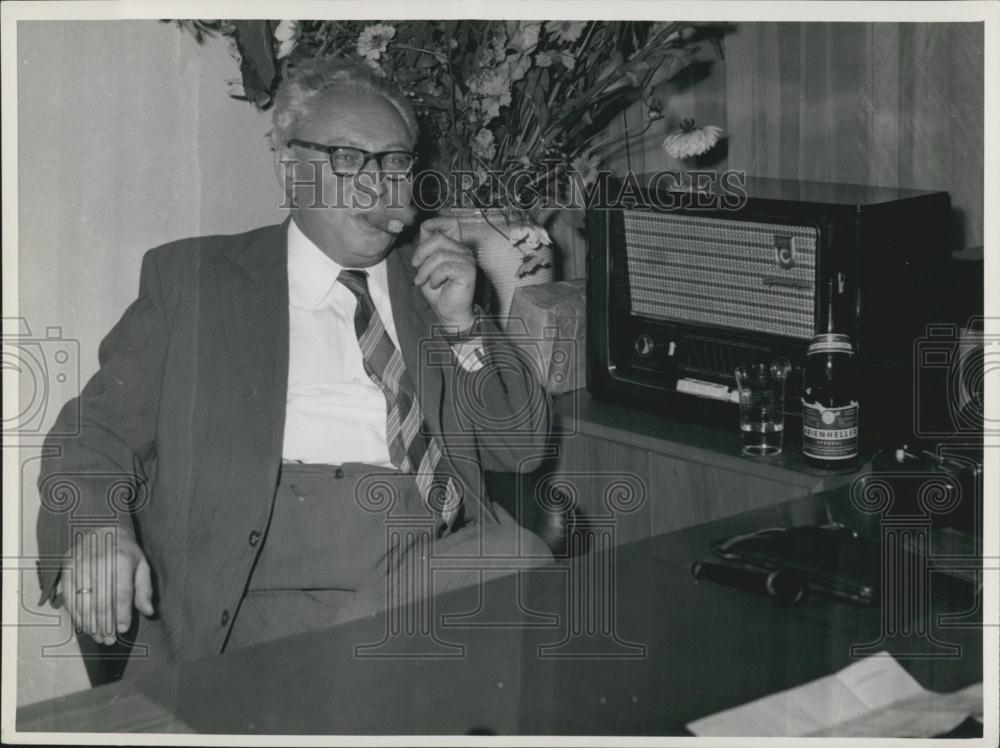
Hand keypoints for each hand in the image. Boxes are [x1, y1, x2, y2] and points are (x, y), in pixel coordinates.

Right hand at [60, 525, 154, 644]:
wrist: (101, 528)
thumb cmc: (125, 551)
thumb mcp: (141, 564)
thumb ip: (144, 589)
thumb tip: (148, 611)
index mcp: (121, 559)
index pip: (121, 593)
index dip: (122, 614)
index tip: (124, 629)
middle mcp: (99, 562)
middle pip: (102, 601)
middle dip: (106, 624)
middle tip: (110, 640)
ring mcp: (81, 565)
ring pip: (84, 602)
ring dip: (91, 624)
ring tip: (99, 637)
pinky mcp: (67, 569)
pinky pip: (70, 597)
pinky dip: (77, 615)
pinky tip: (84, 626)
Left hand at [413, 217, 476, 330]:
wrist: (448, 313)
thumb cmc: (439, 291)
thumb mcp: (426, 265)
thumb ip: (426, 247)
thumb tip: (424, 230)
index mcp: (455, 247)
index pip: (451, 223)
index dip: (436, 223)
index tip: (423, 235)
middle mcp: (463, 251)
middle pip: (439, 238)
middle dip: (421, 253)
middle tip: (416, 268)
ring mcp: (468, 260)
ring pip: (439, 254)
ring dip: (425, 270)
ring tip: (423, 281)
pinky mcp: (468, 271)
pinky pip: (444, 267)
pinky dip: (434, 277)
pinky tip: (435, 284)